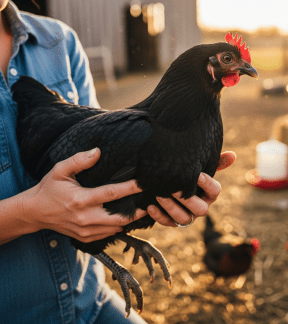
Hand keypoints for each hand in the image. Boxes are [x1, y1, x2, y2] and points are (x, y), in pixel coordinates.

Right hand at [22, 148, 146, 242]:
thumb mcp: (59, 170)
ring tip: (141, 208)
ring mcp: (85, 231)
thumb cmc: (49, 189)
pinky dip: (118, 227)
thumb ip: (79, 160)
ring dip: (129, 219)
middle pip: (120, 218)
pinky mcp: (85, 238)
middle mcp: (85, 218)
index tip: (144, 183)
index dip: (130, 188)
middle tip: (150, 202)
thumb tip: (98, 151)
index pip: (112, 194)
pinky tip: (125, 217)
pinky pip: (108, 234)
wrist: (34, 212)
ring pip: (116, 228)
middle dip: (138, 211)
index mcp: (81, 200)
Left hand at [147, 151, 235, 226]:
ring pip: (183, 218)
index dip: (208, 184)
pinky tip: (150, 206)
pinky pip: (167, 223)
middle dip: (187, 199)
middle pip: (201, 209)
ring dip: (171, 207)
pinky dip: (158, 216)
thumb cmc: (186, 172)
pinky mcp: (172, 222)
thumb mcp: (198, 166)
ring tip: (159, 194)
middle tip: (174, 187)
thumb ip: (214, 161)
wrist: (166, 181)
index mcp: (209, 194)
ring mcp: (187, 217)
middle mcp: (201, 208)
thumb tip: (232, 155)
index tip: (197, 174)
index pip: (215, 192)